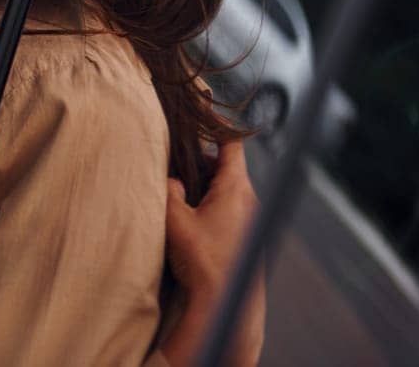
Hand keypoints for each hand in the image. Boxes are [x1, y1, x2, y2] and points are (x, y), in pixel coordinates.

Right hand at [157, 140, 265, 366]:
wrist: (225, 305)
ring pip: (226, 187)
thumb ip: (169, 192)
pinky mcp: (246, 234)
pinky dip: (211, 203)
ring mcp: (250, 217)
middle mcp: (249, 198)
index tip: (199, 113)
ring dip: (204, 185)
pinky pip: (229, 207)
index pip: (231, 142)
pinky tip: (191, 219)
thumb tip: (170, 180)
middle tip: (174, 163)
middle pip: (225, 165)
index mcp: (236, 187)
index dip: (214, 125)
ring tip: (179, 193)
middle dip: (199, 161)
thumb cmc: (203, 262)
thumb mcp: (176, 222)